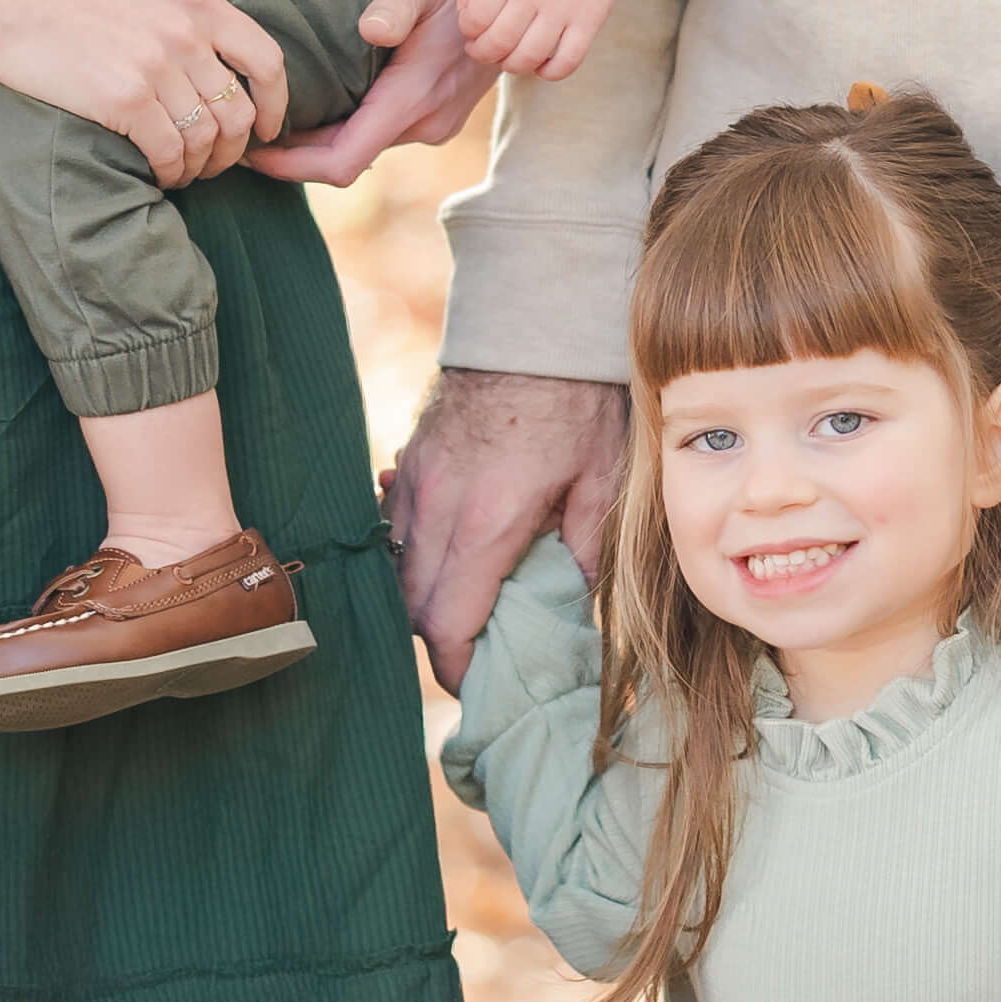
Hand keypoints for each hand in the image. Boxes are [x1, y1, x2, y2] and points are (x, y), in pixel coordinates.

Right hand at [0, 0, 289, 185]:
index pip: (265, 58)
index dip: (277, 102)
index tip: (269, 127)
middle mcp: (186, 30)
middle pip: (240, 109)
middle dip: (235, 146)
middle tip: (217, 161)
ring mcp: (156, 65)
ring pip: (207, 136)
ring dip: (201, 165)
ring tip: (184, 172)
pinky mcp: (123, 99)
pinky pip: (169, 151)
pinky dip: (170, 171)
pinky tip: (158, 174)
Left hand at [250, 0, 500, 185]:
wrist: (518, 0)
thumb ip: (397, 5)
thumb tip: (369, 28)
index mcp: (413, 98)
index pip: (343, 160)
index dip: (292, 168)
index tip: (251, 155)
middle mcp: (424, 123)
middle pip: (345, 161)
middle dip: (293, 158)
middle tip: (243, 135)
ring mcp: (432, 124)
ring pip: (361, 149)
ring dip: (316, 145)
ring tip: (269, 122)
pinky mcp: (434, 117)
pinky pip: (376, 136)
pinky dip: (340, 133)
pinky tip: (312, 112)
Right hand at [383, 367, 628, 689]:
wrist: (535, 319)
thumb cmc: (581, 398)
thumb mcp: (604, 480)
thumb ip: (585, 551)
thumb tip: (576, 609)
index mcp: (487, 522)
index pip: (446, 623)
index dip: (456, 667)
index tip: (478, 683)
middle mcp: (437, 506)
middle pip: (411, 606)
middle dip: (437, 640)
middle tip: (477, 653)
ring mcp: (414, 478)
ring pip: (397, 567)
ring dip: (424, 596)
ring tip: (468, 605)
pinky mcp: (410, 457)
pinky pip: (396, 524)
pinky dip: (415, 550)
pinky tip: (450, 550)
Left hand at [448, 0, 628, 82]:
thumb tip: (465, 13)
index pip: (474, 20)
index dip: (469, 32)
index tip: (474, 30)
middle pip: (498, 44)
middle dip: (485, 54)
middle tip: (487, 50)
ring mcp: (562, 9)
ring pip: (529, 57)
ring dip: (513, 66)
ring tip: (511, 57)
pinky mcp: (589, 20)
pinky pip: (567, 61)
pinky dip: (550, 72)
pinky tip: (542, 65)